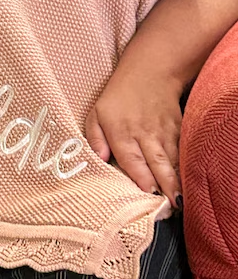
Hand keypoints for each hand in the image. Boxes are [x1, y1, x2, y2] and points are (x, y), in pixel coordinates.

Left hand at [85, 72, 182, 208]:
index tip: (148, 195)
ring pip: (171, 160)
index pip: (132, 159)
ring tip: (178, 202)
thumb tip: (100, 160)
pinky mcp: (177, 128)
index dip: (142, 178)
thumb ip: (95, 138)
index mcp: (121, 131)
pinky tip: (183, 182)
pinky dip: (183, 167)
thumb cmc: (118, 96)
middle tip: (168, 207)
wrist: (149, 72)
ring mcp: (163, 131)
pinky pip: (181, 152)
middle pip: (156, 164)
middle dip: (164, 186)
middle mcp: (144, 133)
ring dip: (176, 181)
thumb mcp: (97, 113)